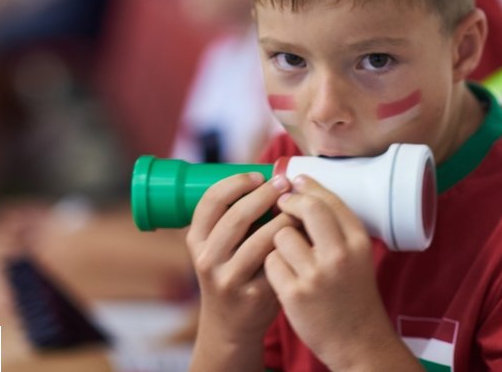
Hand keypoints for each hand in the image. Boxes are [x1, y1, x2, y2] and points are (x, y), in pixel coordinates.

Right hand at [186, 173, 295, 348]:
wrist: (231, 326)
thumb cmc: (234, 273)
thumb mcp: (220, 247)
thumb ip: (234, 219)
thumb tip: (268, 177)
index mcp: (196, 240)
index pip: (211, 200)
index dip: (236, 182)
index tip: (258, 175)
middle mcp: (207, 259)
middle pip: (236, 216)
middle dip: (265, 194)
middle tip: (285, 184)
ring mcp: (229, 279)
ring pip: (260, 239)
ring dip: (284, 218)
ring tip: (299, 209)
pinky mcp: (253, 295)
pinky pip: (277, 261)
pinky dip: (292, 243)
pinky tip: (304, 234)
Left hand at [265, 175, 402, 370]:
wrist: (357, 341)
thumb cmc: (352, 293)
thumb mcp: (357, 255)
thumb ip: (336, 226)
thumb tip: (303, 188)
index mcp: (357, 242)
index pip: (329, 200)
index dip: (307, 186)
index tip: (295, 181)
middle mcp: (339, 255)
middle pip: (306, 208)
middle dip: (288, 202)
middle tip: (281, 204)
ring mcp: (316, 276)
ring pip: (281, 234)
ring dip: (278, 240)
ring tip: (287, 254)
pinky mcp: (295, 294)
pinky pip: (271, 261)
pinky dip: (272, 265)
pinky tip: (283, 275)